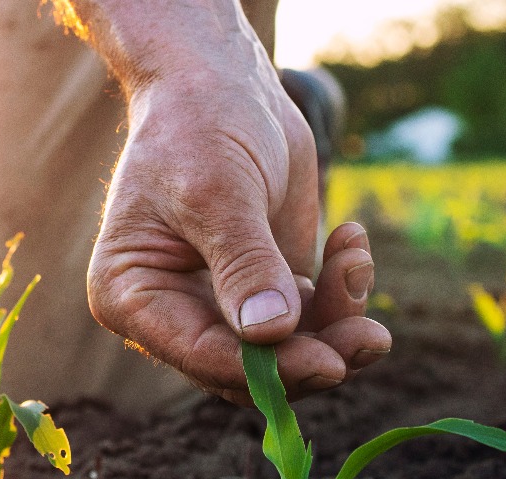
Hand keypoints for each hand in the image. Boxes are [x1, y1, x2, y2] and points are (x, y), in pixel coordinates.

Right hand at [87, 68, 391, 404]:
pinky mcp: (268, 289)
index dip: (266, 370)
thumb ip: (245, 263)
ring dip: (338, 320)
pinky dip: (343, 290)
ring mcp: (224, 305)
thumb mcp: (216, 192)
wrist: (220, 81)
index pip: (200, 355)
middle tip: (371, 337)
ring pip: (288, 352)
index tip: (328, 362)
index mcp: (133, 296)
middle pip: (249, 370)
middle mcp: (173, 312)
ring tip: (358, 261)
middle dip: (313, 354)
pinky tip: (352, 242)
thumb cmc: (197, 126)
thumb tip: (271, 333)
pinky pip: (314, 318)